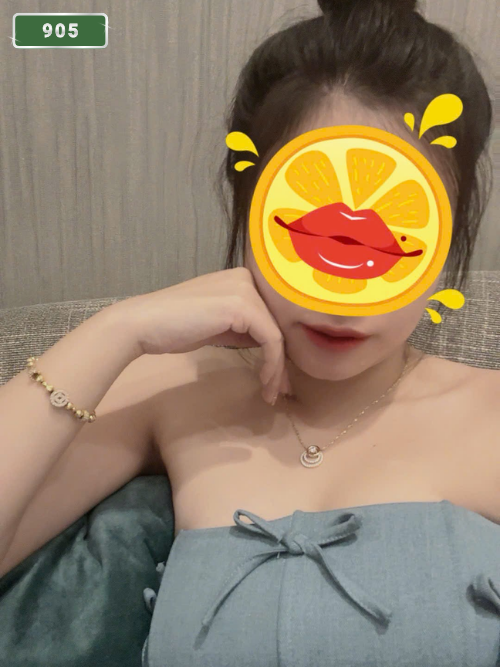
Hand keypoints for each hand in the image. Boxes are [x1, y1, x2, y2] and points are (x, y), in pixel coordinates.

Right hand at [111, 267, 290, 404]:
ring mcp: (246, 290)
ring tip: (272, 393)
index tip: (276, 377)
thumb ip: (242, 328)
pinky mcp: (243, 307)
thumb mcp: (216, 325)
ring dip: (278, 369)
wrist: (143, 324)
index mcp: (241, 278)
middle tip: (280, 390)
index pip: (271, 315)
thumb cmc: (173, 327)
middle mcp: (247, 278)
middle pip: (278, 324)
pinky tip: (265, 383)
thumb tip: (270, 345)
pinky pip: (271, 340)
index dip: (278, 348)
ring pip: (278, 335)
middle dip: (282, 361)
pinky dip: (272, 365)